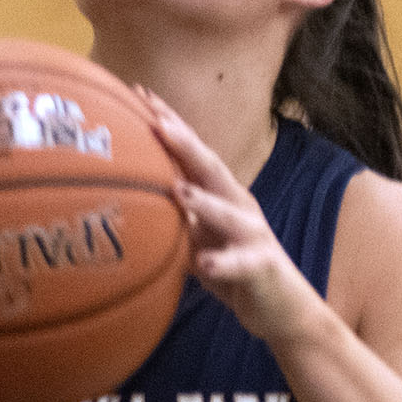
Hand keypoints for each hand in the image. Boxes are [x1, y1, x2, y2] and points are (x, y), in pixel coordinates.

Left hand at [139, 93, 323, 347]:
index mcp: (219, 193)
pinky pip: (240, 264)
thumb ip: (169, 214)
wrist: (280, 307)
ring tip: (177, 189)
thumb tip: (121, 196)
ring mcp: (253, 233)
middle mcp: (238, 205)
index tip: (138, 94)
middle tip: (156, 123)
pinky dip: (223, 263)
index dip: (168, 121)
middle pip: (211, 168)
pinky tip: (206, 264)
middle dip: (185, 144)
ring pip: (228, 213)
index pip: (190, 151)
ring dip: (203, 201)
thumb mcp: (193, 236)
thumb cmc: (229, 267)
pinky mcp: (262, 266)